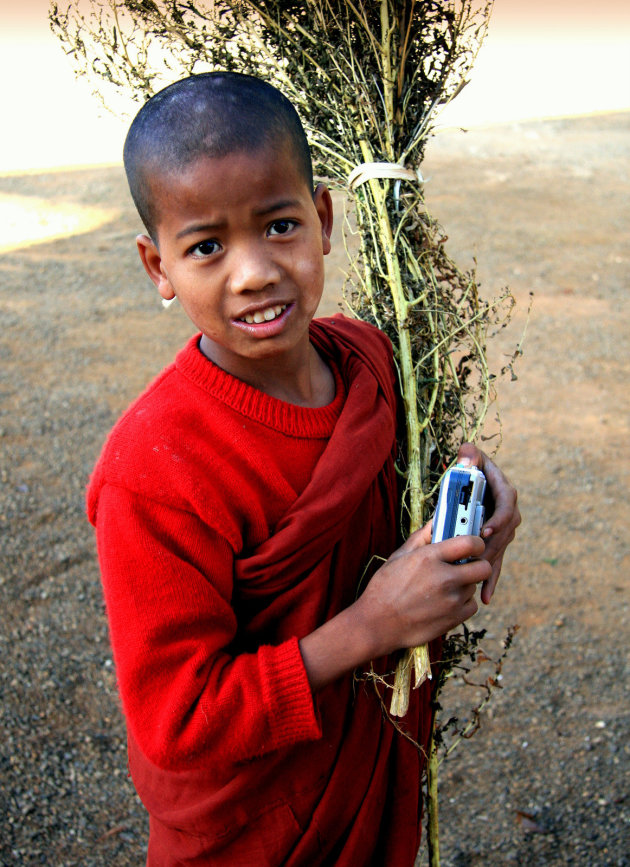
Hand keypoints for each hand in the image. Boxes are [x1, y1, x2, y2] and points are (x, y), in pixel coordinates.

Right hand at [356, 523, 491, 657]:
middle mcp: (444, 578)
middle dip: (477, 564)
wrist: (378, 624)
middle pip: (483, 567)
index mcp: (429, 558)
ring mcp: (451, 600)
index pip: (471, 543)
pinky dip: (463, 603)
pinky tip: (446, 602)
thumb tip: (436, 521)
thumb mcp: (398, 557)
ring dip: (465, 584)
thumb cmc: (385, 588)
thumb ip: (421, 537)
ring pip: (474, 586)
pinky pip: (472, 605)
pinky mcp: (454, 618)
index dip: (476, 543)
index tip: (472, 546)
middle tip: (465, 566)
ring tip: (444, 587)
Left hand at [456, 443, 520, 603]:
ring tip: (479, 586)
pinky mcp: (496, 544)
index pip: (508, 506)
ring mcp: (503, 530)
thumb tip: (468, 453)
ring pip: (499, 551)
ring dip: (489, 569)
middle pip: (504, 534)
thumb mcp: (472, 457)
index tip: (485, 530)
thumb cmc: (472, 467)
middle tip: (475, 560)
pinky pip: (495, 563)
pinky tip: (486, 598)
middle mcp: (509, 513)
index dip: (498, 519)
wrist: (475, 480)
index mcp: (505, 492)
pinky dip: (490, 580)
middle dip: (490, 549)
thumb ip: (470, 454)